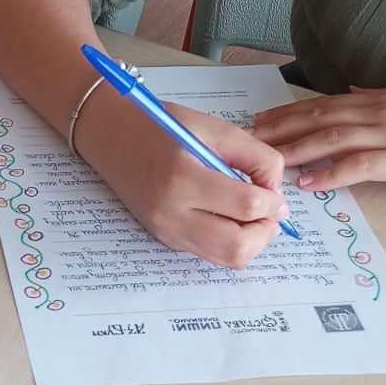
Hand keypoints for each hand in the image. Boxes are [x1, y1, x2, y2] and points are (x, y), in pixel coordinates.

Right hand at [79, 92, 288, 267]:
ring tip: (253, 216)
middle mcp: (172, 213)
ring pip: (227, 259)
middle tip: (269, 209)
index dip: (273, 200)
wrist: (109, 135)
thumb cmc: (161, 125)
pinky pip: (210, 253)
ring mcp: (167, 231)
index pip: (247, 205)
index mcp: (183, 177)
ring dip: (252, 242)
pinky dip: (230, 242)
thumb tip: (276, 192)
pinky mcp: (165, 239)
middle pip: (239, 247)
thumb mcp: (213, 128)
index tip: (273, 188)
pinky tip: (229, 216)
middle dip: (266, 230)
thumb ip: (254, 156)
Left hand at [253, 87, 385, 195]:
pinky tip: (309, 182)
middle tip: (250, 138)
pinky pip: (358, 165)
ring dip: (296, 149)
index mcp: (380, 98)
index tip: (262, 120)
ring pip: (331, 137)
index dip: (289, 112)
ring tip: (268, 161)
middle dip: (281, 127)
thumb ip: (380, 99)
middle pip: (318, 116)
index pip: (324, 102)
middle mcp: (378, 110)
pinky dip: (330, 172)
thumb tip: (353, 91)